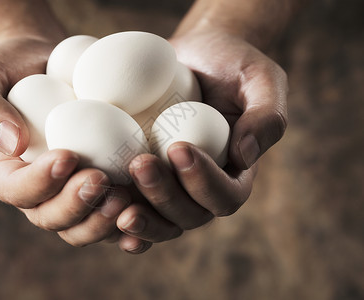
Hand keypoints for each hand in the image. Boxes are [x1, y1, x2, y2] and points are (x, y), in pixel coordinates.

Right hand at [0, 36, 158, 252]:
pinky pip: (110, 213)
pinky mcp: (98, 186)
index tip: (68, 155)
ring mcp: (69, 191)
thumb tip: (13, 144)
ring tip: (125, 196)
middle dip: (76, 206)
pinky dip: (127, 218)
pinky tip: (145, 204)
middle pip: (52, 218)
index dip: (41, 182)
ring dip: (103, 219)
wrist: (48, 65)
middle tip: (101, 178)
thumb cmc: (12, 68)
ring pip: (82, 226)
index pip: (18, 191)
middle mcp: (37, 190)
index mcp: (4, 173)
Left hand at [116, 30, 287, 238]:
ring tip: (111, 194)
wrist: (195, 55)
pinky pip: (132, 205)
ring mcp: (170, 185)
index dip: (204, 182)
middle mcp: (202, 187)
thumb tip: (245, 156)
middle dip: (164, 196)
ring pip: (159, 220)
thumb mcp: (262, 79)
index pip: (226, 196)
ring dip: (138, 215)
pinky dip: (115, 215)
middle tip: (140, 163)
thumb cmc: (232, 64)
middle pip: (189, 215)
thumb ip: (266, 117)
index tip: (179, 147)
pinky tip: (98, 205)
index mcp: (234, 172)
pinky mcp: (141, 177)